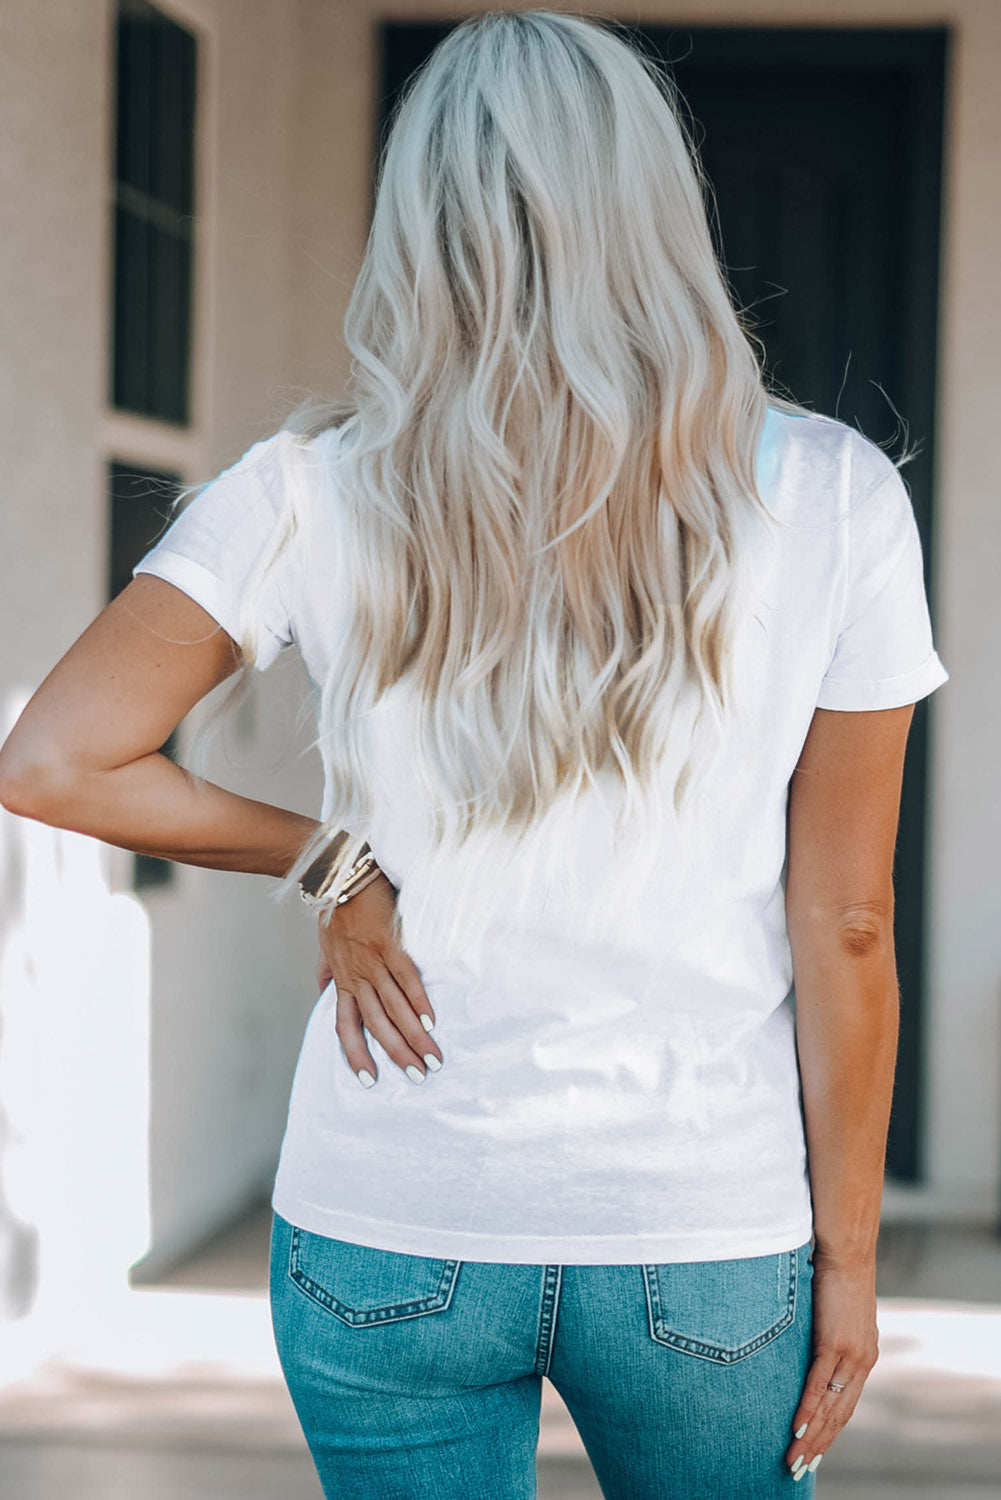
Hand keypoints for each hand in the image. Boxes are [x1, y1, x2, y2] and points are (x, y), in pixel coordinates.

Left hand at [316, 870, 442, 1087]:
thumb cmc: (336, 910)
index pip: (346, 1027)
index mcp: (342, 980)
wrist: (339, 874)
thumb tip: (324, 991)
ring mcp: (373, 961)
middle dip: (397, 1053)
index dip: (356, 1055)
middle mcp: (356, 976)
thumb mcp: (324, 946)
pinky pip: (406, 977)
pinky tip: (431, 1020)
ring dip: (413, 1036)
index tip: (369, 1081)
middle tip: (418, 1076)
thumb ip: (326, 972)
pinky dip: (418, 1000)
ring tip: (432, 1057)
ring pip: (394, 1007)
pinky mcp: (389, 942)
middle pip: (377, 1024)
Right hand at [784, 1252, 878, 1479]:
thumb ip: (828, 1333)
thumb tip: (808, 1343)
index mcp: (864, 1355)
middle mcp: (862, 1360)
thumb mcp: (836, 1312)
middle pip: (839, 1414)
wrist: (846, 1250)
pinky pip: (818, 1384)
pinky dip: (807, 1408)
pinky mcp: (834, 1342)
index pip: (847, 1404)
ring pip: (829, 1406)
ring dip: (811, 1435)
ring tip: (794, 1457)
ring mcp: (850, 1354)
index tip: (814, 1451)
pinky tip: (796, 1427)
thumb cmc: (836, 1274)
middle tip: (799, 1467)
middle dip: (819, 1444)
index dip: (830, 1431)